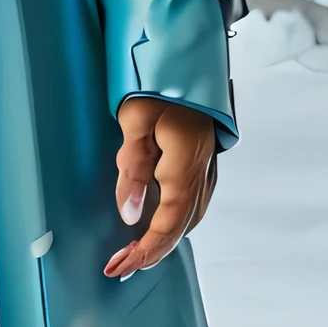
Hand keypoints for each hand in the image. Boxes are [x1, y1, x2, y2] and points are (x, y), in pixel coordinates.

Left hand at [104, 96, 216, 279]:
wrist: (187, 60)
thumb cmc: (159, 86)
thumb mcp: (136, 121)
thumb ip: (133, 168)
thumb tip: (130, 213)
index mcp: (185, 168)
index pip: (166, 225)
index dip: (144, 251)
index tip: (120, 267)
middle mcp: (201, 175)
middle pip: (179, 228)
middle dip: (151, 251)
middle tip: (120, 265)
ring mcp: (207, 170)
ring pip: (189, 219)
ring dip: (163, 238)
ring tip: (135, 251)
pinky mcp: (205, 163)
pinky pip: (193, 204)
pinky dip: (175, 221)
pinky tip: (159, 222)